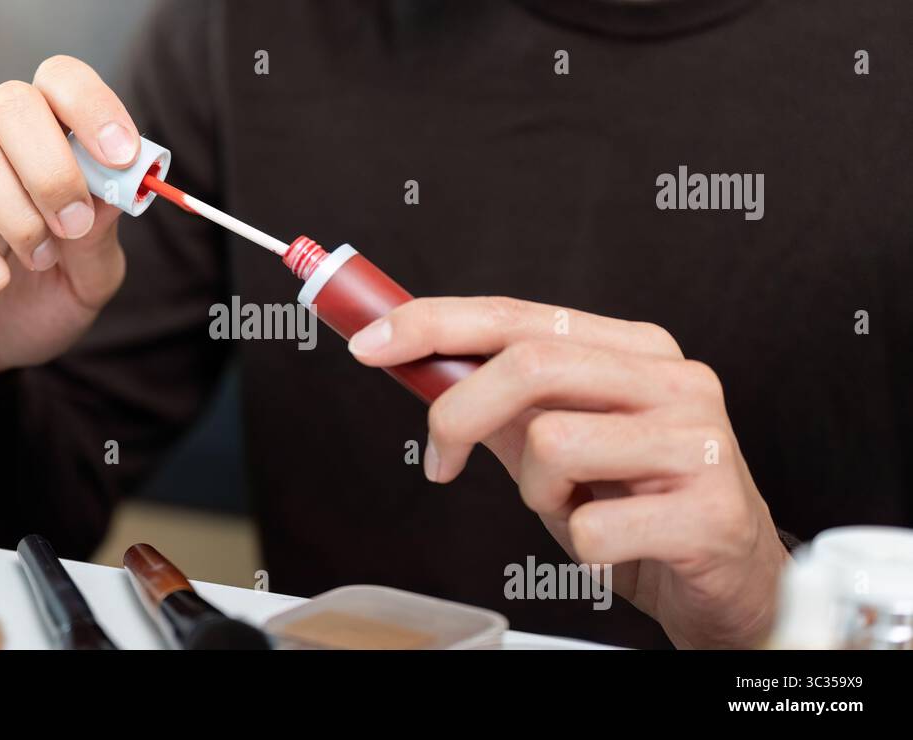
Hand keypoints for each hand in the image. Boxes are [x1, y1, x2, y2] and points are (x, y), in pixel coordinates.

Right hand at [0, 56, 138, 382]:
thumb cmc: (32, 304)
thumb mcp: (87, 279)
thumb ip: (102, 236)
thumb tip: (116, 187)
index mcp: (38, 147)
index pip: (58, 83)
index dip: (93, 106)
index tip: (122, 157)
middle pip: (11, 102)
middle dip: (55, 166)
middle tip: (73, 223)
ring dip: (22, 217)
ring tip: (39, 260)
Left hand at [348, 297, 788, 648]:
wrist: (728, 582)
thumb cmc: (637, 505)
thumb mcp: (558, 446)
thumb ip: (500, 403)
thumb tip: (415, 363)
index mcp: (632, 350)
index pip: (517, 315)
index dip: (434, 323)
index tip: (370, 343)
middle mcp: (672, 379)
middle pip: (530, 364)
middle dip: (459, 414)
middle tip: (440, 461)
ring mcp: (698, 440)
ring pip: (553, 444)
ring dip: (538, 494)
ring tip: (575, 507)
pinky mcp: (711, 509)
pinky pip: (592, 526)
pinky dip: (582, 547)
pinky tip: (615, 545)